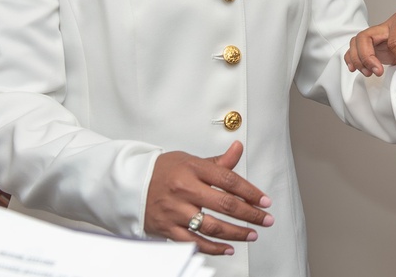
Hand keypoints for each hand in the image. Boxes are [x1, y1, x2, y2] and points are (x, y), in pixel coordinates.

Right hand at [145, 141, 273, 254]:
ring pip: (211, 226)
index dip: (250, 192)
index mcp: (193, 169)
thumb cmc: (163, 171)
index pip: (229, 180)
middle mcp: (184, 189)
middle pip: (224, 204)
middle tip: (265, 219)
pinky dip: (213, 247)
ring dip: (236, 233)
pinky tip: (228, 248)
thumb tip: (238, 149)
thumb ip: (217, 162)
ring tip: (251, 234)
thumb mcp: (190, 160)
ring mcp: (175, 210)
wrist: (130, 184)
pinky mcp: (167, 228)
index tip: (264, 201)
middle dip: (250, 214)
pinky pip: (193, 242)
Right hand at [346, 5, 395, 76]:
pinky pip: (362, 50)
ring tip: (369, 73)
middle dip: (367, 56)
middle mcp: (389, 28)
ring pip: (359, 43)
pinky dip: (355, 59)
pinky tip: (358, 69)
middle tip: (377, 71)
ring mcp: (384, 38)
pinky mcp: (384, 48)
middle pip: (365, 37)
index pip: (394, 41)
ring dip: (359, 59)